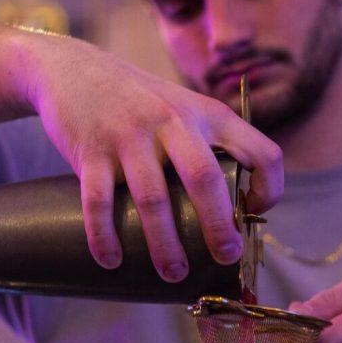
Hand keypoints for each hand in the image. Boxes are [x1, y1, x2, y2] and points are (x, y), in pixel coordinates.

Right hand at [27, 37, 282, 275]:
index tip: (254, 214)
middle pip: (204, 178)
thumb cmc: (139, 101)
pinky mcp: (91, 150)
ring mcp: (129, 135)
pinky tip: (112, 260)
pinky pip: (99, 202)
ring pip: (153, 198)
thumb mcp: (184, 107)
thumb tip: (229, 212)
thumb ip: (206, 146)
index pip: (259, 150)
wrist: (72, 69)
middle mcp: (172, 120)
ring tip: (174, 273)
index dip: (268, 187)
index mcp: (207, 114)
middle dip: (218, 226)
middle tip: (224, 257)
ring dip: (164, 244)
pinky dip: (105, 236)